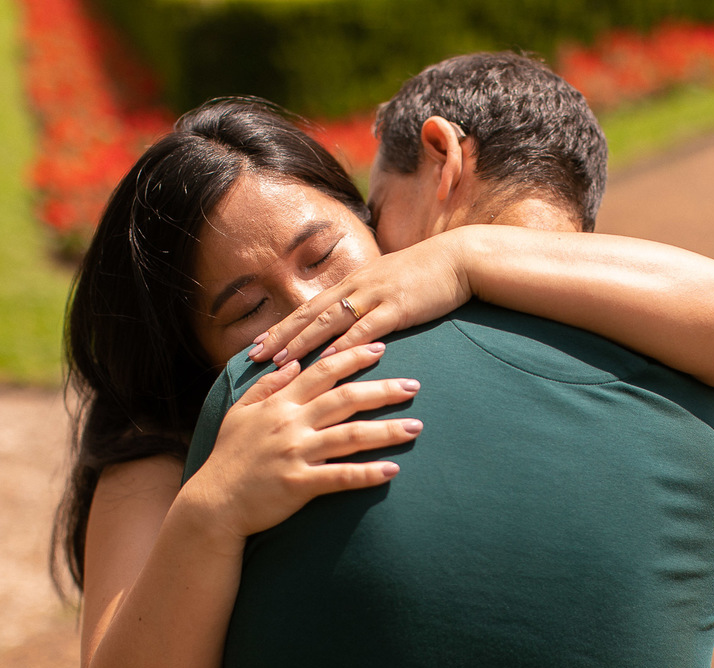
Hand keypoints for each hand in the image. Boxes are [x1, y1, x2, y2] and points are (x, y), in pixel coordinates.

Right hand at [181, 343, 421, 545]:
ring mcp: (295, 454)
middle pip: (345, 399)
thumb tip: (293, 363)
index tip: (382, 348)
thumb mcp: (241, 413)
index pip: (323, 371)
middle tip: (414, 385)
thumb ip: (267, 386)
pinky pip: (340, 477)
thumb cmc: (229, 458)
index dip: (353, 357)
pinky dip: (368, 474)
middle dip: (383, 389)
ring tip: (416, 428)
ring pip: (350, 436)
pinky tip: (393, 470)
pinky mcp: (298, 484)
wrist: (213, 504)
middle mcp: (290, 424)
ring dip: (386, 431)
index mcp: (280, 404)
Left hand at [248, 232, 472, 365]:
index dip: (282, 326)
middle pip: (309, 313)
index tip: (258, 344)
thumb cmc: (428, 276)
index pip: (309, 307)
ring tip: (280, 362)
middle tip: (254, 356)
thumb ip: (370, 301)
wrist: (459, 259)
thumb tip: (353, 324)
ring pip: (329, 321)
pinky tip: (327, 358)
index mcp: (353, 282)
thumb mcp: (391, 284)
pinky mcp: (396, 307)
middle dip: (280, 336)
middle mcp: (357, 286)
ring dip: (302, 342)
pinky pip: (365, 327)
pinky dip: (343, 343)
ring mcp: (375, 295)